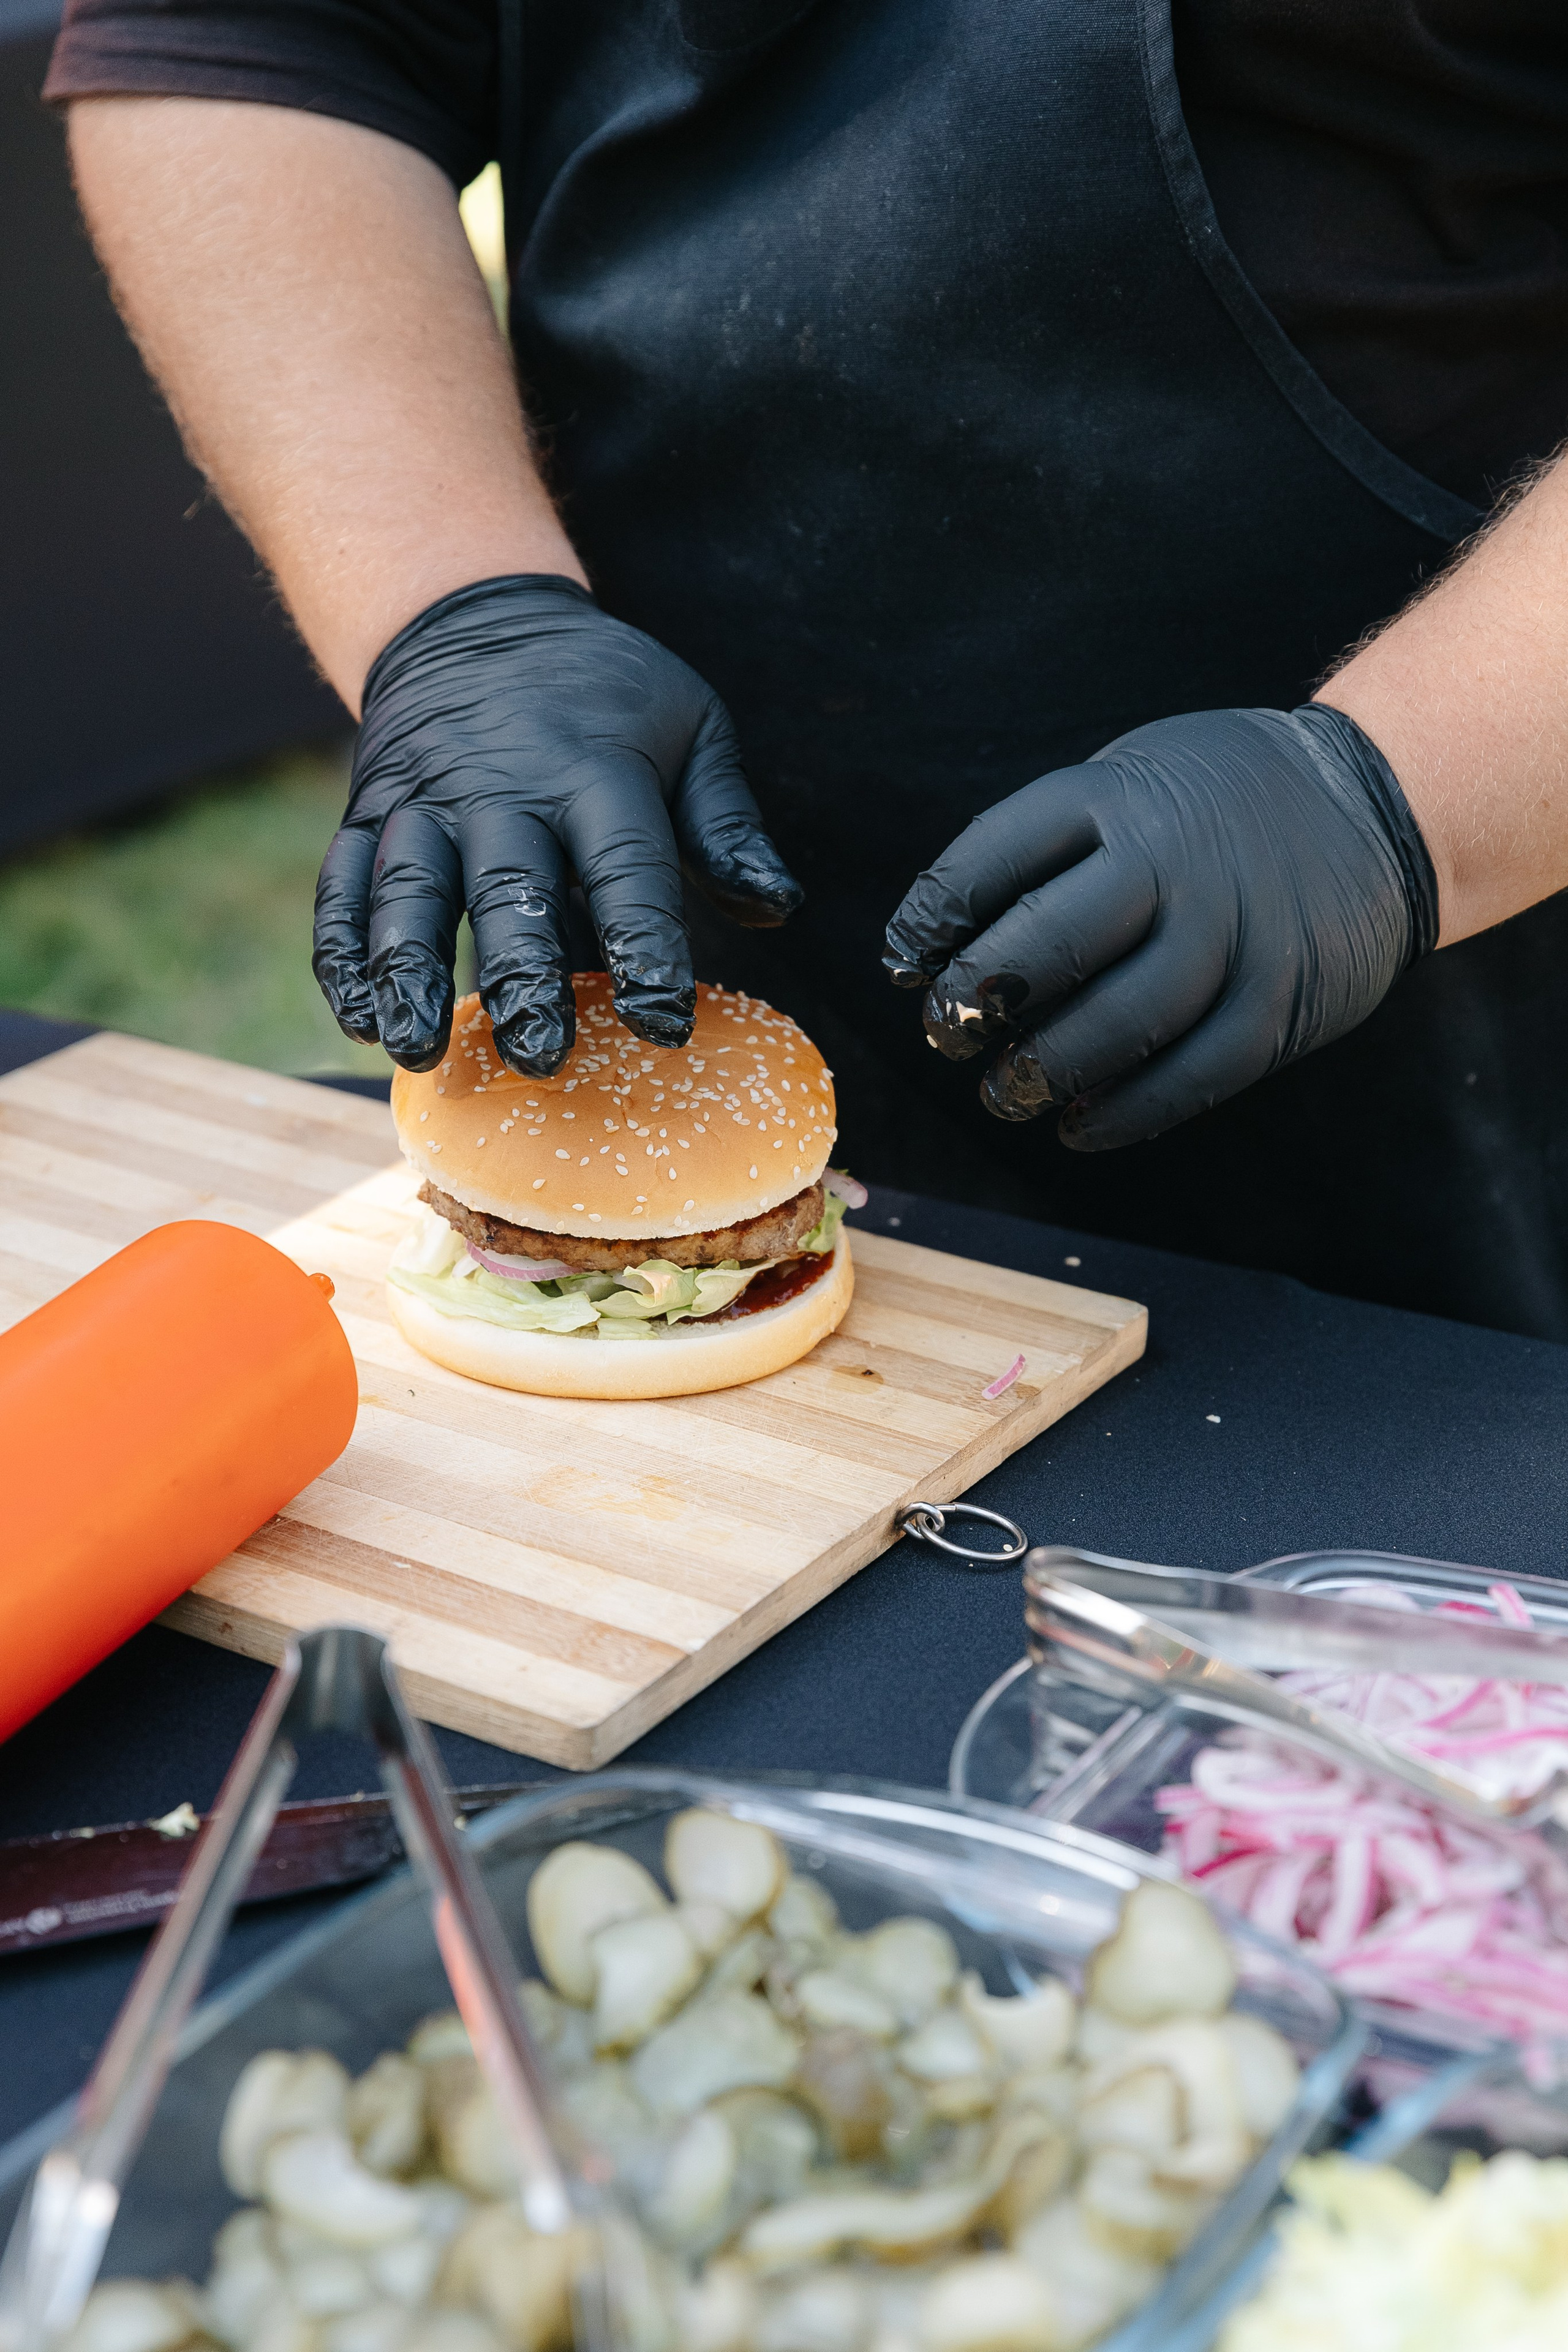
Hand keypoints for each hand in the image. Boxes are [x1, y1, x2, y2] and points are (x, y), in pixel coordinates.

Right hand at [313, 575, 801, 1072]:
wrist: (480, 614)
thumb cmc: (607, 694)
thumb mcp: (691, 725)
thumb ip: (726, 823)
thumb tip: (777, 905)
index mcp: (595, 768)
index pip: (625, 866)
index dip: (644, 946)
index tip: (662, 1023)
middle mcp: (503, 787)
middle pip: (508, 886)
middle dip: (521, 975)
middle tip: (539, 1057)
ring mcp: (426, 799)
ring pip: (410, 887)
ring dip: (409, 971)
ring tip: (416, 1048)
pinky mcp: (369, 809)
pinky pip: (342, 881)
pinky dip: (342, 952)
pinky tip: (358, 1019)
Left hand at [884, 704, 1437, 1148]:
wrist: (1375, 804)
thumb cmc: (1214, 805)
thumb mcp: (1129, 782)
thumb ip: (1049, 851)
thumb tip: (939, 946)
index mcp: (1115, 796)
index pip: (992, 858)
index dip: (931, 919)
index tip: (904, 963)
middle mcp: (1173, 862)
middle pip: (1049, 944)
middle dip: (977, 1002)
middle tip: (946, 1033)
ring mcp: (1232, 936)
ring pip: (1118, 1023)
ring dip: (1044, 1072)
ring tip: (1004, 1094)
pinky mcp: (1279, 1004)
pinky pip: (1190, 1077)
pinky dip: (1125, 1113)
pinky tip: (1077, 1126)